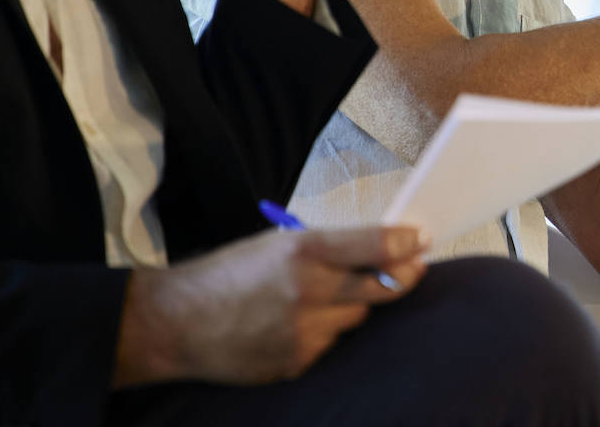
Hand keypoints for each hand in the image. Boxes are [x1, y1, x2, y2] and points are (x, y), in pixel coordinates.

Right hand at [114, 225, 428, 386]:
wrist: (176, 322)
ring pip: (354, 315)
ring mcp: (304, 330)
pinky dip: (323, 330)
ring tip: (319, 296)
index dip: (405, 242)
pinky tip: (293, 323)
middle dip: (402, 276)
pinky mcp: (297, 361)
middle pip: (380, 286)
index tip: (423, 239)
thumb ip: (326, 246)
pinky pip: (329, 342)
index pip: (373, 244)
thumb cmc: (228, 273)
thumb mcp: (275, 242)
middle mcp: (308, 289)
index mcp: (302, 249)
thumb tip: (378, 246)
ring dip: (350, 304)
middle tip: (414, 267)